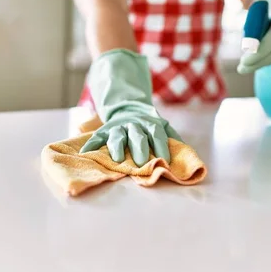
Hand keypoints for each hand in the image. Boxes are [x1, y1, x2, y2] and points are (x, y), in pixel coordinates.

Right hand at [79, 49, 181, 165]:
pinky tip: (85, 153)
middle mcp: (134, 124)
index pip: (157, 134)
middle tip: (142, 163)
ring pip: (117, 136)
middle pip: (138, 136)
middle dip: (140, 149)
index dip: (162, 146)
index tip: (165, 160)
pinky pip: (96, 136)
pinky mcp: (104, 129)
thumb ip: (173, 137)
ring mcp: (118, 126)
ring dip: (117, 147)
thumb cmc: (149, 125)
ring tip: (118, 160)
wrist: (129, 109)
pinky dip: (90, 144)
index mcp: (151, 123)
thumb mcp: (163, 126)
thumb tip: (185, 151)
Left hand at [237, 0, 270, 73]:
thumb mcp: (257, 6)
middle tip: (241, 69)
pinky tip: (260, 60)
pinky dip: (270, 59)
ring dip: (261, 63)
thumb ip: (253, 25)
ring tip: (246, 67)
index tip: (244, 62)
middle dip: (256, 63)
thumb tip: (247, 48)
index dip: (256, 55)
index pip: (269, 43)